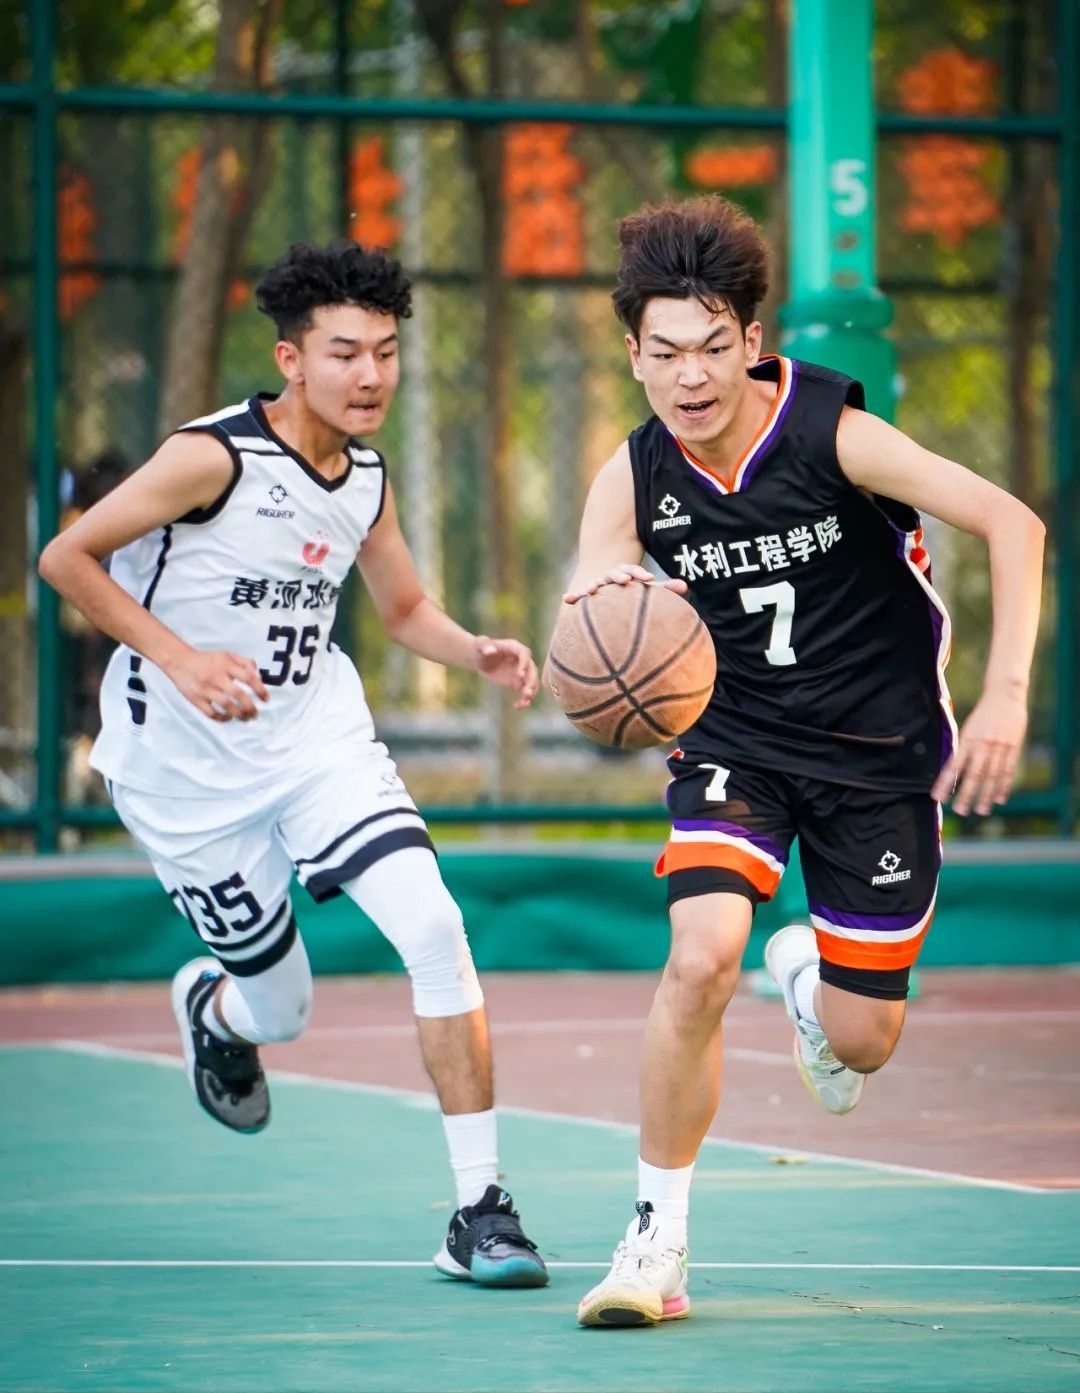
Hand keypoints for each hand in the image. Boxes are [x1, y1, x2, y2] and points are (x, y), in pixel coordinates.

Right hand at [163, 648, 269, 722]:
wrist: (179, 661)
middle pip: (238, 694)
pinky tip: (229, 717)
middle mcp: (216, 676)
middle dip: (250, 707)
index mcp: (226, 665)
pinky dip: (222, 718)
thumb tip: (259, 676)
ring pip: (226, 705)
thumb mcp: (227, 655)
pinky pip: (211, 713)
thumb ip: (245, 662)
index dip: (260, 689)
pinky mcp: (196, 699)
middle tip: (256, 714)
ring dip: (239, 715)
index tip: (266, 699)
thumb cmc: (207, 660)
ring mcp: (205, 689)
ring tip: (246, 718)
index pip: (248, 677)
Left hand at [474, 636, 537, 710]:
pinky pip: (525, 692)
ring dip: (531, 692)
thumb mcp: (480, 645)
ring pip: (531, 683)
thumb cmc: (479, 648)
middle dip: (531, 681)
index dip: (524, 663)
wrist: (479, 658)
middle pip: (532, 670)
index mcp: (514, 648)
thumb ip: (485, 645)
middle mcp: (521, 660)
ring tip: (525, 701)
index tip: (520, 674)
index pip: (525, 654)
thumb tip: (490, 651)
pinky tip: (517, 707)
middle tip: (527, 691)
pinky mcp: (517, 682)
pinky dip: (524, 700)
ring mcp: (521, 672)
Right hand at [562, 563, 687, 604]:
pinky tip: (566, 599)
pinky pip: (577, 595)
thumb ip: (666, 589)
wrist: (609, 585)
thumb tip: (687, 586)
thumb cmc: (632, 591)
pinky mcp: (584, 593)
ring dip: (594, 585)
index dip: (640, 574)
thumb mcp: (648, 589)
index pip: (633, 570)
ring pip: (596, 583)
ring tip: (592, 590)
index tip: (649, 579)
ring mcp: (597, 583)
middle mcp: (610, 576)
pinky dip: (572, 596)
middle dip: (619, 576)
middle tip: (625, 581)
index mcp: (626, 573)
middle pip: (614, 574)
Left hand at [932, 686, 1027, 814]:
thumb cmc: (983, 714)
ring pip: (992, 776)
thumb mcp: (969, 727)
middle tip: (960, 811)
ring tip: (981, 810)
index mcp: (968, 739)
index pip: (953, 765)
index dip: (945, 782)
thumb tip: (953, 768)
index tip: (938, 797)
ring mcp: (1000, 747)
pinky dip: (1004, 786)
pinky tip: (1001, 799)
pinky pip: (1009, 770)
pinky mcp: (1014, 748)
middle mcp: (983, 745)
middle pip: (974, 774)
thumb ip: (963, 746)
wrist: (1005, 695)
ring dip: (986, 795)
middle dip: (966, 794)